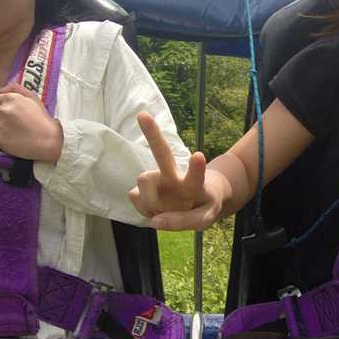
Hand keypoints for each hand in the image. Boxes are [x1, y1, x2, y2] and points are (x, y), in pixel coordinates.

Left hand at [0, 82, 62, 160]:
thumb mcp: (33, 98)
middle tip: (10, 123)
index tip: (7, 113)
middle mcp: (2, 110)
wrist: (47, 141)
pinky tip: (8, 139)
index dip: (0, 107)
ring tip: (9, 132)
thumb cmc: (43, 120)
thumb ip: (16, 89)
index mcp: (11, 99)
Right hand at [129, 112, 218, 229]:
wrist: (195, 200)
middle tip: (142, 116)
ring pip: (143, 179)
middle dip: (152, 134)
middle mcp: (174, 176)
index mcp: (194, 182)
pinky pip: (135, 197)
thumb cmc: (202, 205)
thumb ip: (183, 222)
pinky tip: (154, 209)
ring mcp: (157, 180)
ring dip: (150, 201)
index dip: (196, 167)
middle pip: (162, 153)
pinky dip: (144, 209)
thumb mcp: (203, 219)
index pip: (196, 175)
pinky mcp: (142, 189)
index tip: (198, 154)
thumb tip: (154, 222)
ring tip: (161, 210)